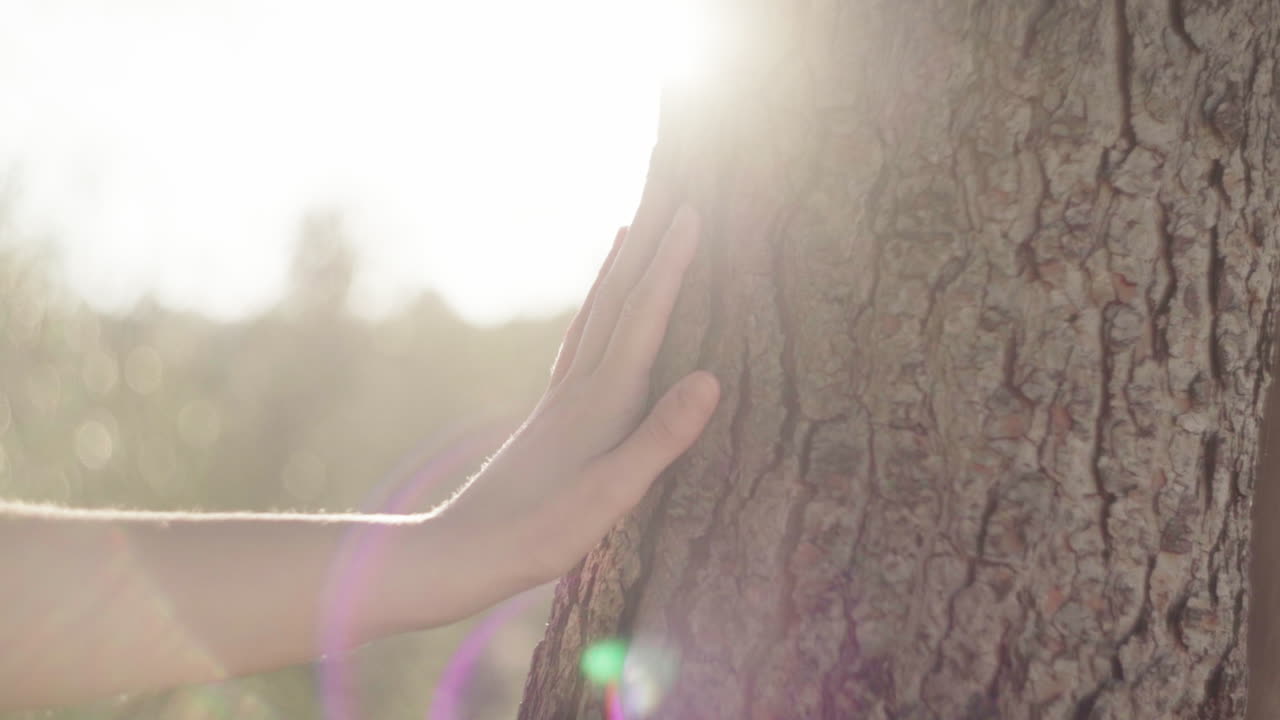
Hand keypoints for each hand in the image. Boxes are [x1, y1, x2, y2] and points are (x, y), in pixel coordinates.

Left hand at [438, 199, 720, 590]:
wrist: (462, 552)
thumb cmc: (539, 534)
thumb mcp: (611, 495)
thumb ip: (660, 438)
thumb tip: (709, 378)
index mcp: (601, 401)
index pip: (644, 316)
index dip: (671, 264)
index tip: (694, 211)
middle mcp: (579, 387)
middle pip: (617, 298)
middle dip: (646, 244)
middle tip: (667, 191)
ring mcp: (561, 399)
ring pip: (594, 313)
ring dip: (617, 267)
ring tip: (631, 227)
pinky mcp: (550, 417)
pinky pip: (579, 341)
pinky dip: (594, 309)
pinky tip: (595, 313)